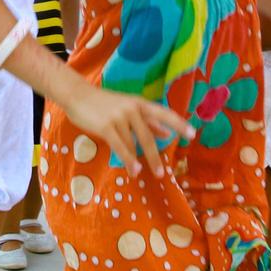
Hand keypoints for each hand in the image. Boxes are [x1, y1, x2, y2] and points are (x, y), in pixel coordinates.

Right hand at [63, 81, 192, 178]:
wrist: (78, 95)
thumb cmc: (104, 103)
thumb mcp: (128, 108)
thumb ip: (148, 121)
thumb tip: (166, 133)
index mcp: (140, 104)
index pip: (164, 114)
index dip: (179, 124)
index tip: (192, 135)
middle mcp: (133, 109)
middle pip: (149, 136)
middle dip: (155, 156)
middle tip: (162, 173)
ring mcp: (119, 117)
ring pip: (133, 144)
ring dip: (138, 161)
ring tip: (141, 175)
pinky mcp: (106, 126)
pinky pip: (120, 146)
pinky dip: (128, 160)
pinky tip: (133, 170)